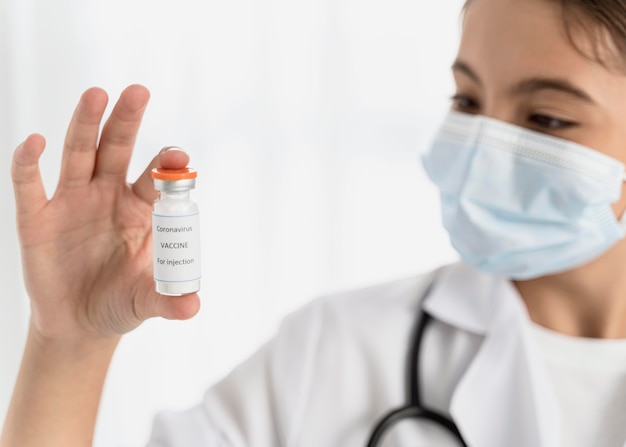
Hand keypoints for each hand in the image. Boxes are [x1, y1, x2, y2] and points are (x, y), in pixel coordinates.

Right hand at [11, 85, 199, 341]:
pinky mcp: (37, 218)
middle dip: (127, 121)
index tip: (179, 153)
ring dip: (86, 125)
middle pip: (118, 150)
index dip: (166, 165)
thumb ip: (168, 301)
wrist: (79, 324)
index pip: (156, 178)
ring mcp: (72, 202)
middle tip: (138, 91)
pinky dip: (28, 163)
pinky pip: (30, 184)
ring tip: (96, 94)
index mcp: (141, 210)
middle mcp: (108, 196)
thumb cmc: (120, 302)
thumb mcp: (146, 302)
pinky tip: (33, 141)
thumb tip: (194, 307)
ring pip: (79, 154)